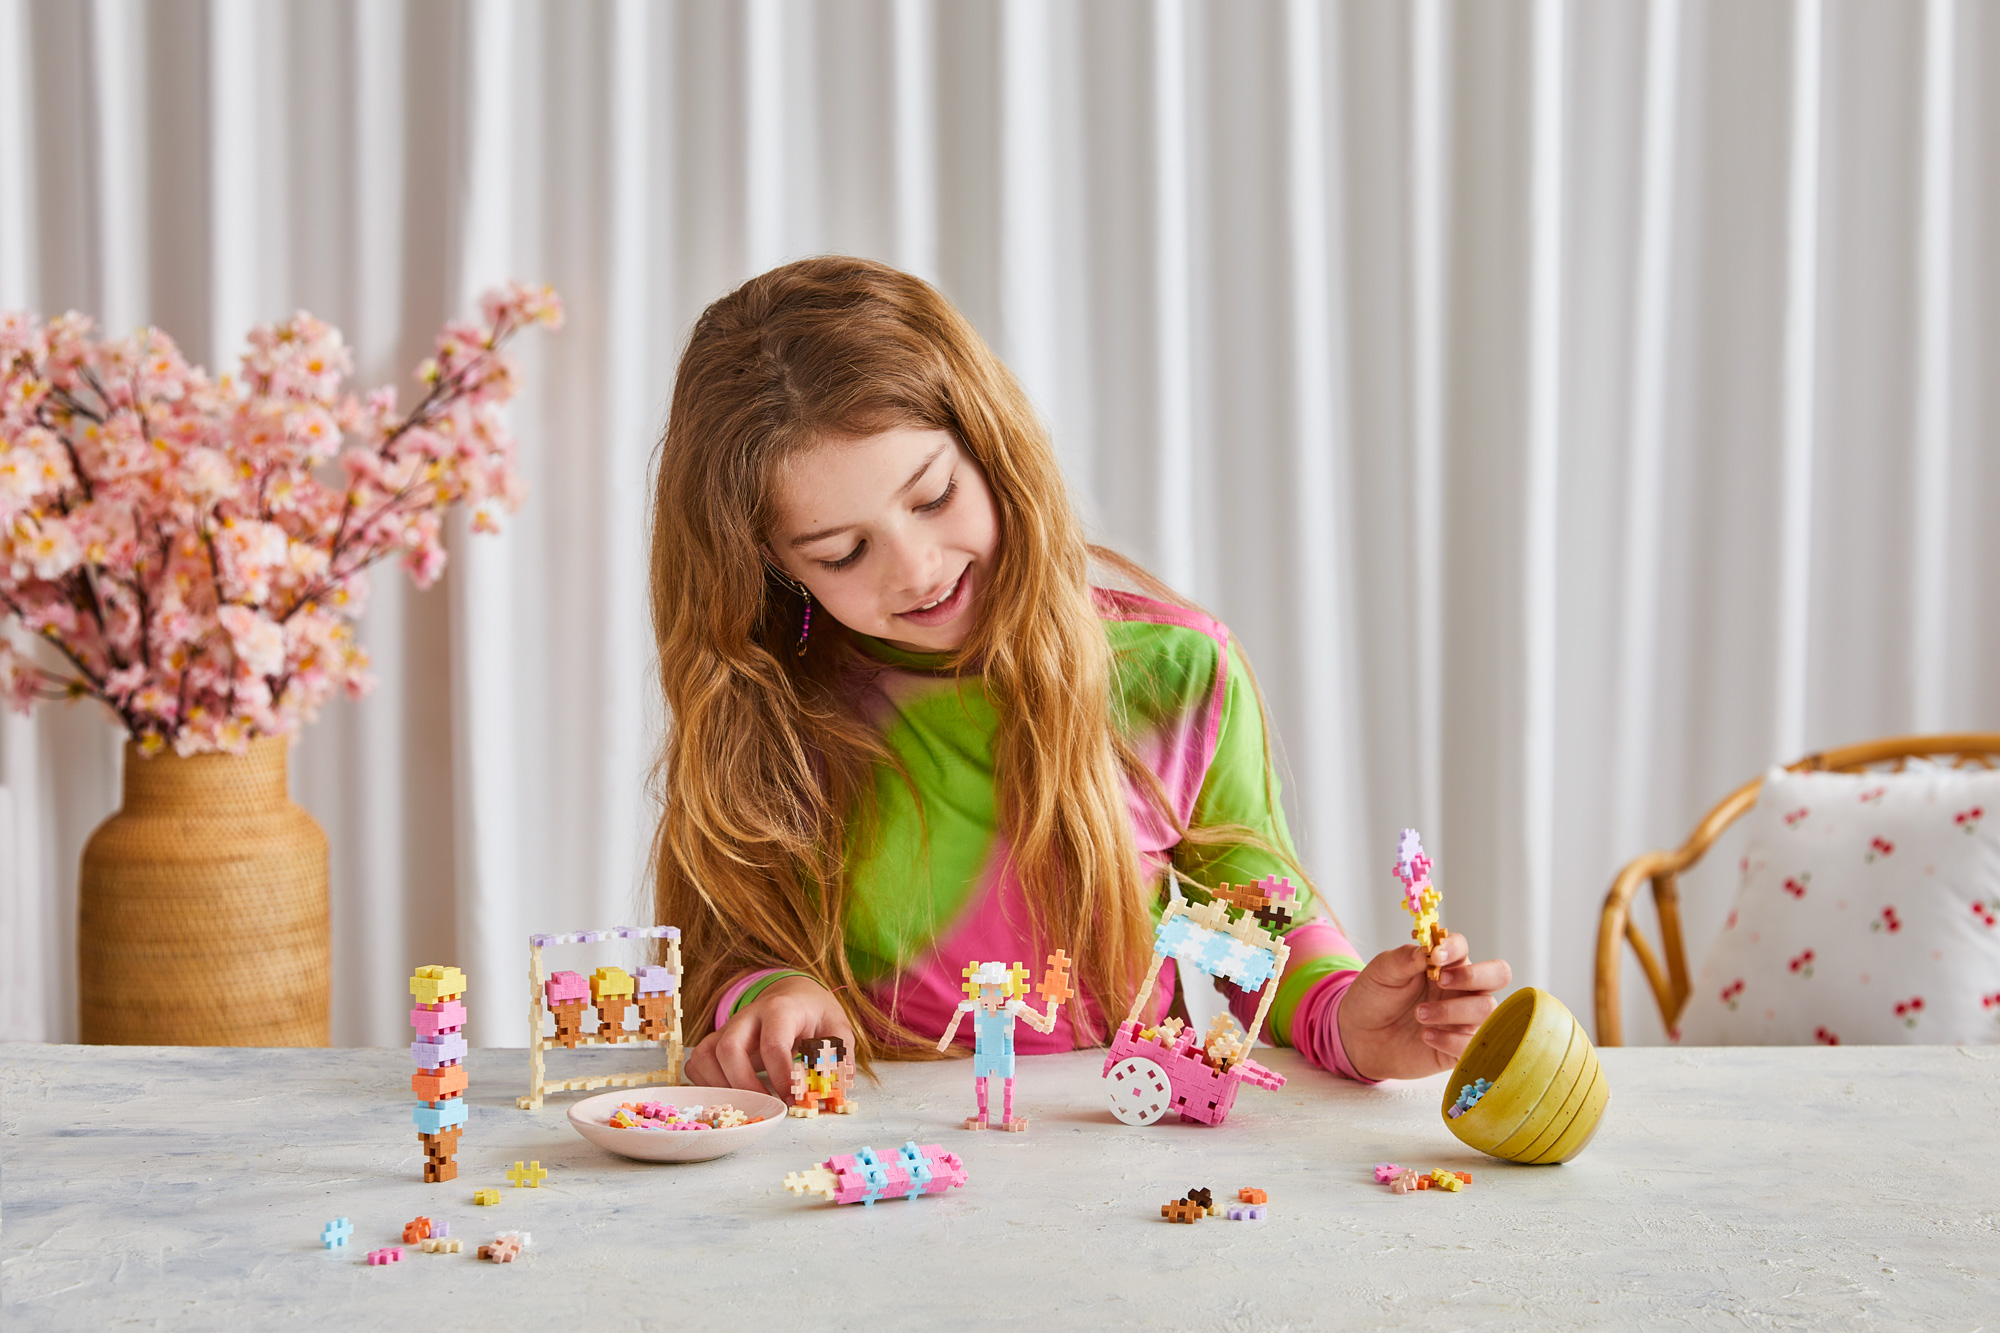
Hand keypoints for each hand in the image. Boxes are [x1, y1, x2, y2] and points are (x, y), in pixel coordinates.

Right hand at [684, 976, 853, 1099]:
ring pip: (706, 1056)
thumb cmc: (814, 1015)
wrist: (793, 995)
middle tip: (766, 1105)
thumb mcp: (836, 1027)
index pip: (773, 1043)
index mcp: (780, 1009)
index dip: (781, 1076)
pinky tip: (731, 1095)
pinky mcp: (716, 1041)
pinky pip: (697, 1064)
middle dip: (744, 1084)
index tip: (794, 1098)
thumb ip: (837, 1055)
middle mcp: (748, 1016)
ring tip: (748, 1102)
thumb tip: (833, 1088)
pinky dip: (707, 1085)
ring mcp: (727, 1028)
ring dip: (722, 1087)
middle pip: (729, 1048)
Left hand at [1335, 933, 1511, 1081]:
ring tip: (1419, 1015)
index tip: (1434, 956)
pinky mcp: (1460, 1047)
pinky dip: (1452, 1040)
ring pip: (1488, 1009)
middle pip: (1498, 974)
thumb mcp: (1382, 972)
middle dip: (1476, 976)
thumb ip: (1405, 958)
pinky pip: (1475, 1043)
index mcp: (1444, 964)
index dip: (1453, 949)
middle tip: (1442, 982)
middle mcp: (1461, 989)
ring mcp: (1464, 1018)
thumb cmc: (1374, 998)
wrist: (1359, 1037)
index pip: (1462, 947)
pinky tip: (1426, 1037)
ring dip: (1453, 1010)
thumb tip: (1429, 949)